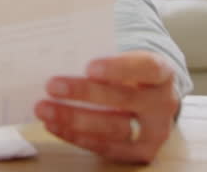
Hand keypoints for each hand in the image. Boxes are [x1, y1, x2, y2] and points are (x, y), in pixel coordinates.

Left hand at [34, 50, 179, 164]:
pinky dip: (76, 136)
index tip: (89, 67)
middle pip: (124, 99)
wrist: (149, 99)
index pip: (146, 67)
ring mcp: (154, 131)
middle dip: (85, 93)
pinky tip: (54, 125)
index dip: (118, 67)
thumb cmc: (128, 73)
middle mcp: (162, 103)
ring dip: (74, 119)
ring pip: (114, 128)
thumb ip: (101, 56)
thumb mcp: (124, 59)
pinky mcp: (140, 152)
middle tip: (51, 86)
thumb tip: (59, 55)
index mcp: (161, 72)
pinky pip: (105, 147)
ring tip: (45, 109)